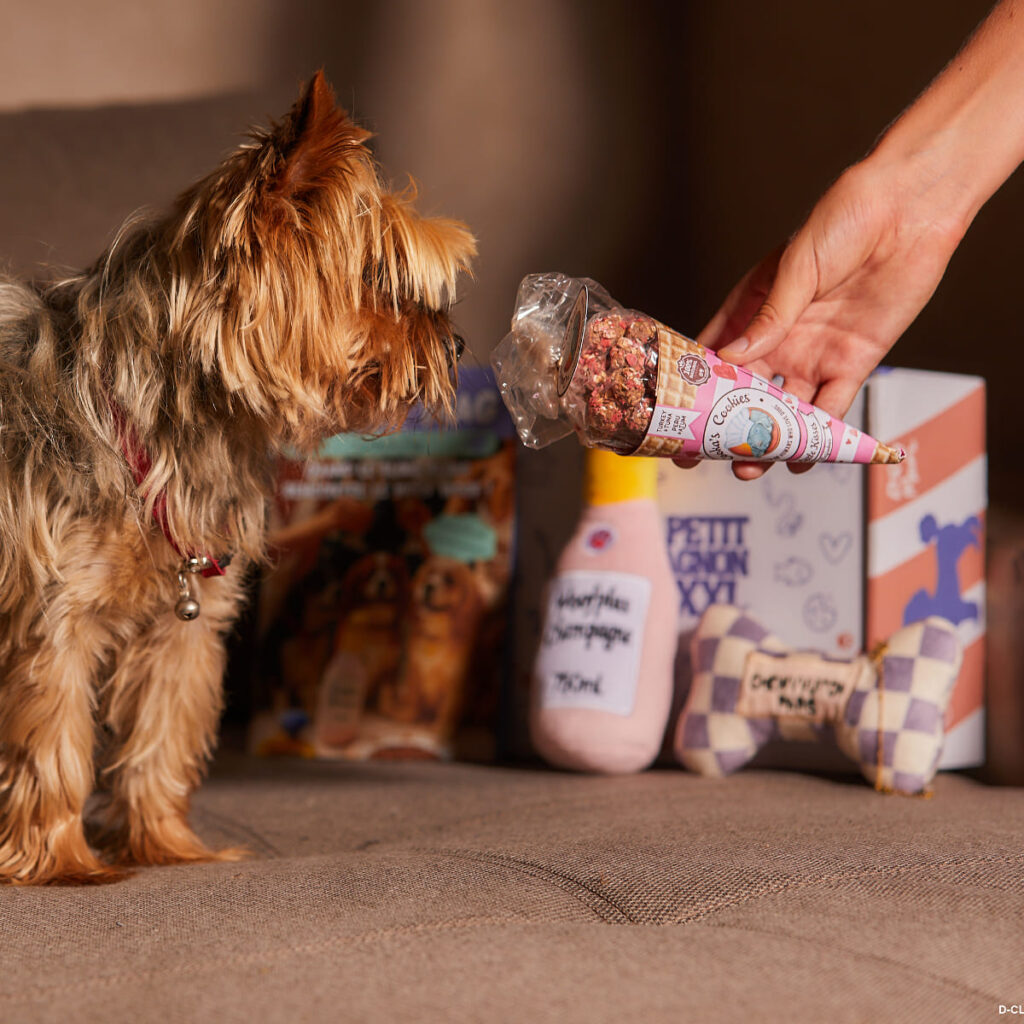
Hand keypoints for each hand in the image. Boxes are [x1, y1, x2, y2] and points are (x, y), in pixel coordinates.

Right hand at [682, 158, 965, 479]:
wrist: (909, 208)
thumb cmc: (845, 219)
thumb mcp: (795, 267)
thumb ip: (769, 317)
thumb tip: (732, 359)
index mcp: (752, 308)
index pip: (713, 356)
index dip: (694, 389)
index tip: (676, 419)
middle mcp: (779, 337)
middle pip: (746, 392)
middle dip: (728, 425)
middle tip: (710, 457)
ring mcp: (814, 352)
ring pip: (785, 408)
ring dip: (769, 438)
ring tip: (751, 467)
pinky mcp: (853, 361)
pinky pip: (831, 407)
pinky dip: (817, 436)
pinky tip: (800, 460)